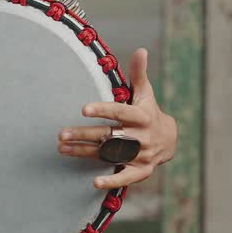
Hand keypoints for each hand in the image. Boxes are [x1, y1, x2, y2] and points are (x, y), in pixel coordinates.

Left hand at [56, 48, 176, 189]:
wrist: (170, 139)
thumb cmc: (150, 111)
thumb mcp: (146, 92)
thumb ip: (139, 73)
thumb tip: (140, 49)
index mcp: (142, 116)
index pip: (120, 112)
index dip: (103, 110)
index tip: (83, 109)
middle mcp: (141, 137)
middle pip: (109, 136)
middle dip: (85, 135)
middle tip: (61, 133)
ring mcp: (141, 155)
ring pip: (109, 154)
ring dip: (85, 153)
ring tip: (61, 148)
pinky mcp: (141, 170)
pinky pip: (126, 177)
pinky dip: (112, 181)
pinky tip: (94, 182)